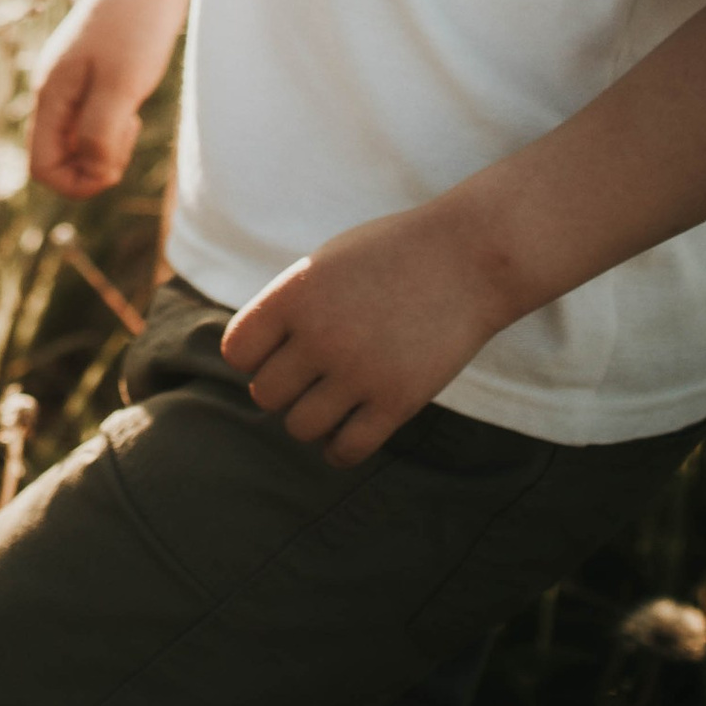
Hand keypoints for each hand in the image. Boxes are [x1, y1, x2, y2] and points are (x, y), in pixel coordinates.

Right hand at [29, 0, 160, 197]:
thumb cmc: (138, 25)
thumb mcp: (122, 86)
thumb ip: (100, 134)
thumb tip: (93, 172)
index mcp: (51, 93)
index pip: (42, 167)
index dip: (78, 181)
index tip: (114, 159)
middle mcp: (53, 88)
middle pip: (59, 155)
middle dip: (95, 162)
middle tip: (128, 129)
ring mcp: (71, 78)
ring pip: (78, 138)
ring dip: (107, 143)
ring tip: (133, 115)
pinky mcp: (92, 71)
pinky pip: (92, 117)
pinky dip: (114, 123)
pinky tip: (134, 101)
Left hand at [219, 209, 515, 467]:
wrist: (468, 257)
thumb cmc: (390, 255)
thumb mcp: (324, 263)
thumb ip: (287, 307)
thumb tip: (254, 361)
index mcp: (295, 292)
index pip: (237, 351)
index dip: (253, 356)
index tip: (278, 351)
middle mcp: (320, 334)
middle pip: (265, 395)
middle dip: (283, 388)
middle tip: (310, 376)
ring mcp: (359, 371)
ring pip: (301, 427)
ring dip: (311, 419)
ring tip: (331, 401)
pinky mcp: (397, 402)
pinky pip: (347, 450)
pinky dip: (339, 449)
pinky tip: (349, 431)